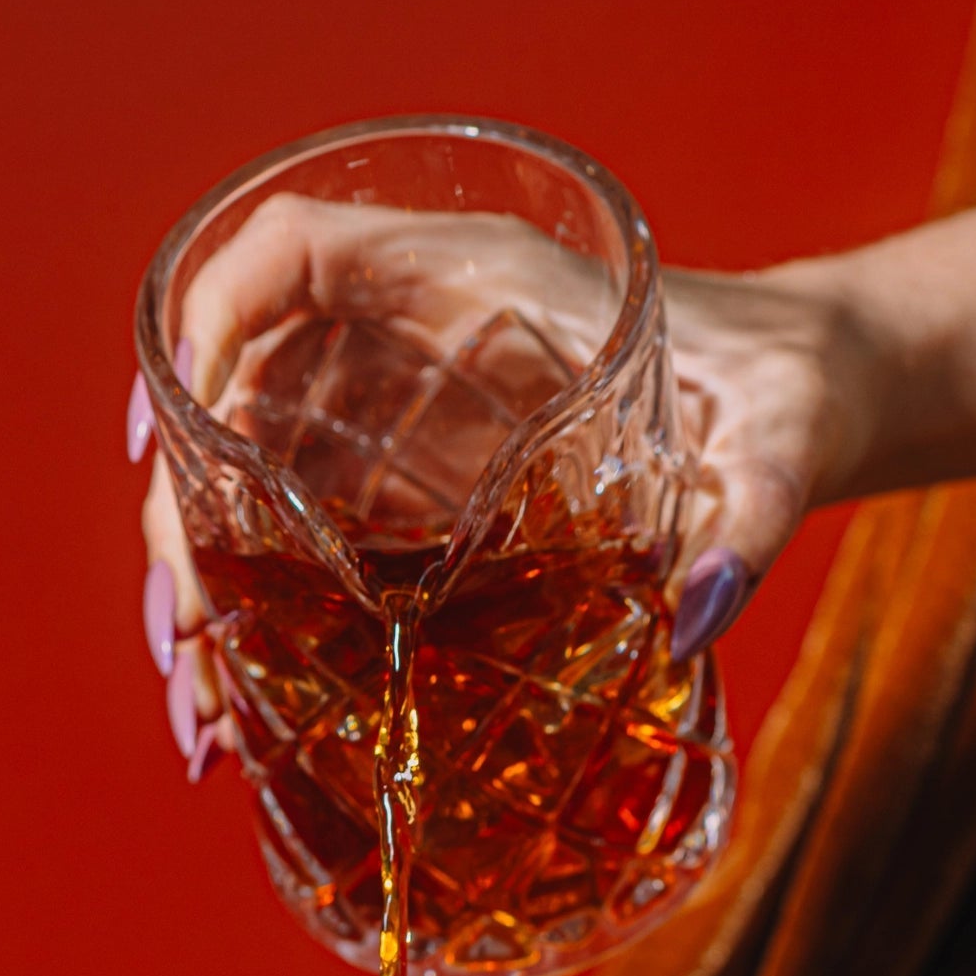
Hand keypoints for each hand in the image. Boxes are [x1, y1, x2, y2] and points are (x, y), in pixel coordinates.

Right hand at [132, 199, 881, 770]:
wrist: (807, 408)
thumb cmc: (790, 391)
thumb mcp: (782, 441)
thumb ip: (752, 512)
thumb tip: (699, 616)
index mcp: (478, 280)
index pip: (292, 254)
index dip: (206, 320)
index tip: (168, 429)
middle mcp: (416, 339)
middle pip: (243, 397)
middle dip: (189, 519)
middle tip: (183, 647)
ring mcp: (409, 418)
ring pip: (256, 482)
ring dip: (212, 593)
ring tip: (205, 721)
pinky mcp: (424, 490)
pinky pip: (314, 540)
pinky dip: (273, 622)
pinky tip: (258, 710)